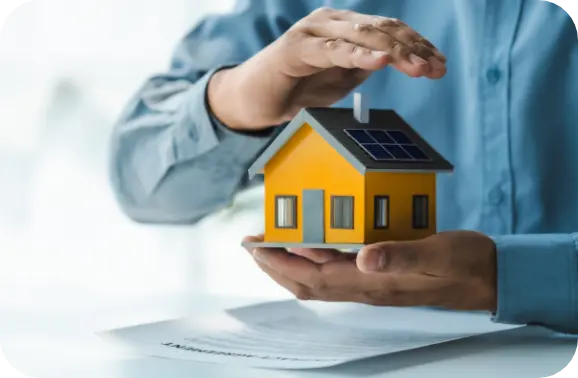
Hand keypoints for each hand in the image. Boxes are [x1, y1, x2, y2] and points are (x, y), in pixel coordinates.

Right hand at [209, 7, 446, 129]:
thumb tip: (395, 60)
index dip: (417, 46)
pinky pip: (331, 51)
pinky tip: (380, 62)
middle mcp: (332, 22)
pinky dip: (357, 56)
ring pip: (362, 36)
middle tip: (436, 70)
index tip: (440, 65)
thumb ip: (363, 65)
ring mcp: (313, 31)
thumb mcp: (340, 78)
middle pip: (382, 30)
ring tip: (418, 68)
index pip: (389, 31)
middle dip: (413, 50)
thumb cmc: (297, 88)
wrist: (254, 100)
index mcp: (345, 27)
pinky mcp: (296, 48)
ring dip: (394, 52)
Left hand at [243, 231, 496, 311]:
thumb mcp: (437, 253)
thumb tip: (362, 258)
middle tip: (252, 245)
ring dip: (291, 264)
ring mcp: (373, 282)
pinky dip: (315, 260)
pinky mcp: (381, 274)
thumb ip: (400, 255)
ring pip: (319, 279)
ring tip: (272, 246)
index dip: (281, 262)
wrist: (488, 276)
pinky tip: (313, 246)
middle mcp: (367, 285)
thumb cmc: (464, 263)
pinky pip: (336, 271)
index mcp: (374, 281)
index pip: (314, 276)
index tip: (256, 246)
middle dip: (275, 265)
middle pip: (308, 282)